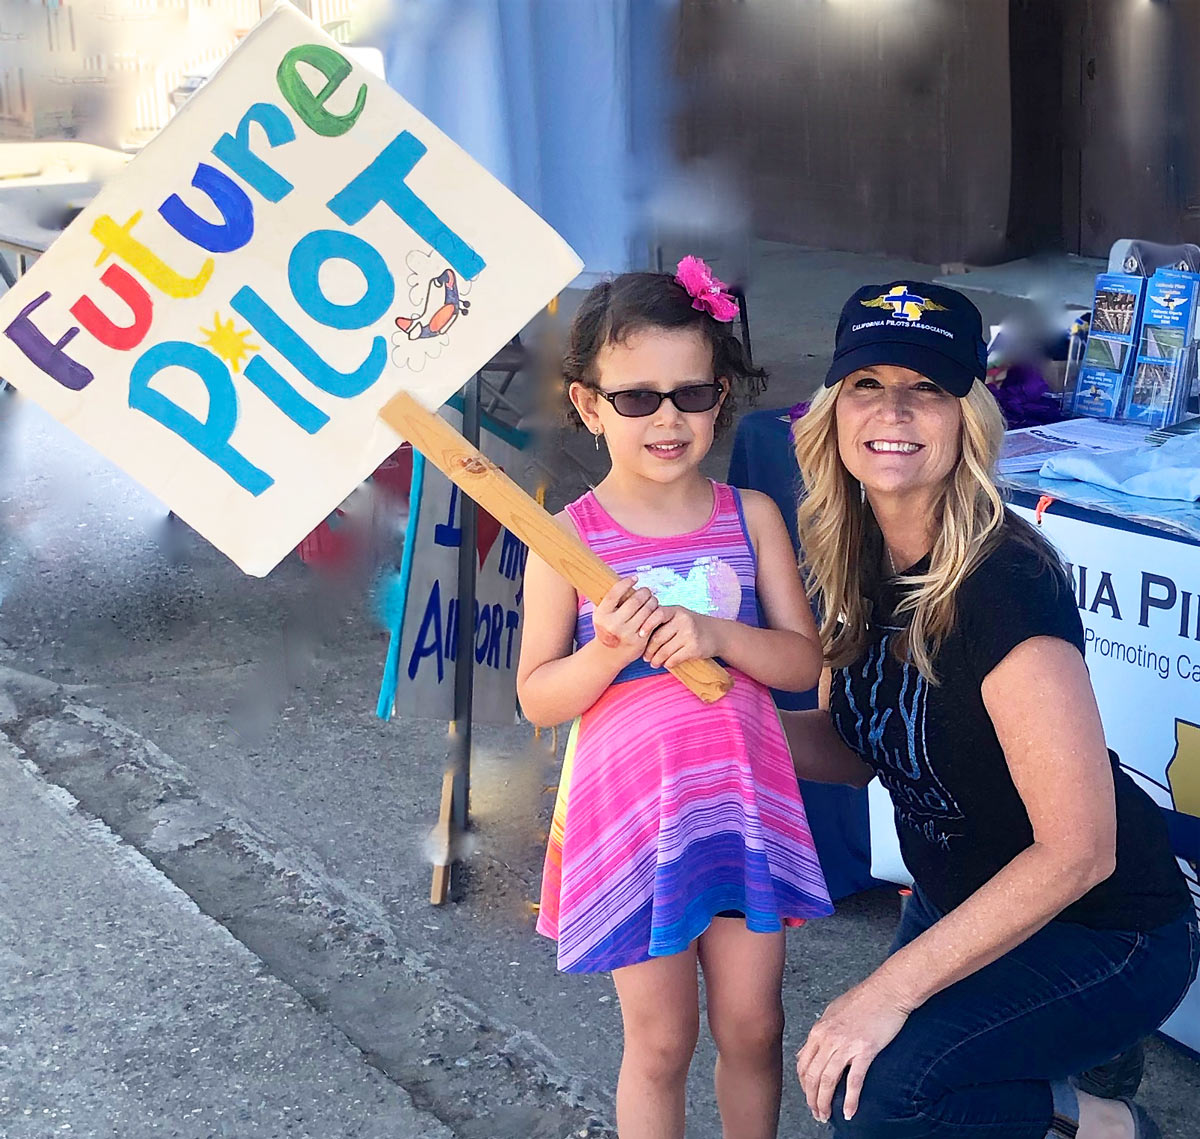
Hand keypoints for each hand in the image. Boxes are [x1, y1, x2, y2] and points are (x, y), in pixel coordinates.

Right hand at [591, 577, 665, 664]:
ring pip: (647, 610)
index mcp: (602, 615)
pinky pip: (652, 622)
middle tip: (647, 590)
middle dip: (644, 592)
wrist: (608, 654)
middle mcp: (613, 624)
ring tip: (652, 599)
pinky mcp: (639, 641)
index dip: (626, 582)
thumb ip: (608, 598)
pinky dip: (656, 613)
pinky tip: (654, 610)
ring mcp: (627, 634)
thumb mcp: (601, 614)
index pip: (615, 592)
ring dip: (652, 601)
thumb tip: (622, 577)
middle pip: (635, 600)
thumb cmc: (607, 627)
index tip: (635, 578)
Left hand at [642, 607, 720, 669]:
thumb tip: (636, 632)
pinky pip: (674, 659)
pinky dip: (667, 663)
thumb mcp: (678, 616)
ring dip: (656, 659)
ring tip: (653, 663)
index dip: (646, 625)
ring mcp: (689, 634)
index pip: (657, 614)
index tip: (640, 635)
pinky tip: (665, 664)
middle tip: (645, 657)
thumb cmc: (690, 625)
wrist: (716, 633)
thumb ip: (661, 620)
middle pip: (658, 637)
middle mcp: (683, 620)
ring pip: (665, 650)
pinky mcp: (694, 648)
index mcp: (675, 610)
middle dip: (649, 650)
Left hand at [795, 976, 912, 1123]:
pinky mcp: (865, 1051)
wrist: (887, 991)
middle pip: (812, 1076)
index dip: (803, 1084)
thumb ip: (818, 1033)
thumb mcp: (832, 1012)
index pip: (803, 1064)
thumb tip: (804, 1052)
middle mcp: (828, 1038)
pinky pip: (854, 1081)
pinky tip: (849, 1113)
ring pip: (828, 1081)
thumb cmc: (863, 999)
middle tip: (816, 1113)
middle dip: (812, 1099)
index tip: (808, 1096)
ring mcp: (846, 1045)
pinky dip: (850, 1100)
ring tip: (826, 1116)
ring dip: (825, 1103)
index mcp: (819, 1030)